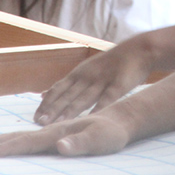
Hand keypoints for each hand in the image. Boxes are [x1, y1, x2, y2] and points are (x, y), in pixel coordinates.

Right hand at [0, 112, 132, 157]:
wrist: (122, 117)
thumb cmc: (113, 132)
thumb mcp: (101, 140)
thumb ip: (81, 143)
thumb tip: (59, 146)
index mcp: (59, 131)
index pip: (28, 141)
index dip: (7, 148)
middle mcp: (53, 130)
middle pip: (18, 135)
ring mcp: (54, 131)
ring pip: (22, 135)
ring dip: (0, 140)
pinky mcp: (58, 134)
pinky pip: (31, 138)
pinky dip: (15, 141)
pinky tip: (9, 143)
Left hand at [34, 36, 156, 124]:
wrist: (139, 51)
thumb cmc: (110, 65)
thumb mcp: (85, 70)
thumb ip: (65, 84)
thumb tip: (43, 94)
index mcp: (78, 74)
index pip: (58, 89)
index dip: (47, 104)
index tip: (36, 118)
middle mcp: (88, 77)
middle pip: (68, 95)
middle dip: (53, 109)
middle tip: (40, 123)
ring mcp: (103, 80)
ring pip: (84, 98)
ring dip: (70, 111)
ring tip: (58, 124)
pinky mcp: (119, 85)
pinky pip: (107, 99)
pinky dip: (98, 109)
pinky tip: (90, 120)